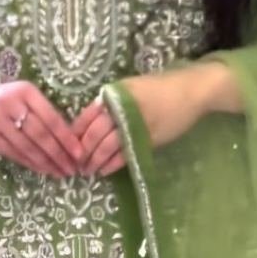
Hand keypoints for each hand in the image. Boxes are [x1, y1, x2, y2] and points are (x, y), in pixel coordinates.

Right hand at [0, 77, 82, 177]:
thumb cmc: (6, 99)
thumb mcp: (24, 97)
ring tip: (60, 172)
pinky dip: (30, 163)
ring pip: (27, 146)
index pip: (51, 117)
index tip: (79, 153)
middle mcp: (10, 103)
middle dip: (59, 154)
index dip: (66, 137)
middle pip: (40, 134)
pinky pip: (13, 153)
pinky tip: (42, 169)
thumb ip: (43, 112)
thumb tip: (71, 140)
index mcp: (26, 91)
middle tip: (72, 168)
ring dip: (46, 162)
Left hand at [73, 63, 241, 176]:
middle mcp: (122, 109)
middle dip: (82, 151)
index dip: (75, 133)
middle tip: (75, 163)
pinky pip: (124, 155)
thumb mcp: (130, 87)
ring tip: (87, 170)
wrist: (190, 92)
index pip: (86, 116)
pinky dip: (112, 164)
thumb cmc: (159, 87)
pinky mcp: (148, 140)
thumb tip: (89, 121)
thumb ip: (110, 102)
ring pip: (106, 147)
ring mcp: (135, 126)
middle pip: (93, 134)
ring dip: (94, 161)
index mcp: (114, 94)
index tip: (66, 145)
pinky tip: (104, 170)